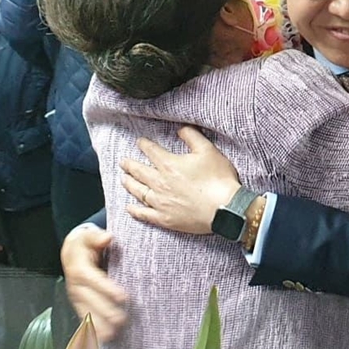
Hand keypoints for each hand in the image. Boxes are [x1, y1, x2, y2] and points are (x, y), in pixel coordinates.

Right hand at [61, 224, 127, 341]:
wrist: (71, 252)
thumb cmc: (86, 243)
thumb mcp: (90, 235)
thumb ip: (97, 237)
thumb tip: (106, 238)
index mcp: (80, 269)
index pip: (94, 280)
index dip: (107, 289)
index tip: (123, 297)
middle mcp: (76, 285)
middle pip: (90, 300)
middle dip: (105, 311)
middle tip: (122, 320)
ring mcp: (76, 296)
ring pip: (86, 312)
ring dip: (99, 325)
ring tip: (113, 335)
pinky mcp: (79, 303)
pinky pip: (84, 317)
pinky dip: (92, 329)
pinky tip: (103, 340)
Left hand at [120, 126, 240, 233]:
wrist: (225, 208)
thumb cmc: (218, 179)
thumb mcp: (208, 150)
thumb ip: (192, 136)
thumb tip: (181, 129)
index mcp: (169, 164)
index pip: (151, 151)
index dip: (144, 145)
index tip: (140, 142)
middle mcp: (160, 183)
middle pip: (139, 172)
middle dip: (130, 165)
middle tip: (123, 162)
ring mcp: (161, 202)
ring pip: (139, 192)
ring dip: (129, 184)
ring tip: (123, 179)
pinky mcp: (165, 219)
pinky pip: (144, 214)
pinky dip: (135, 210)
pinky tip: (129, 208)